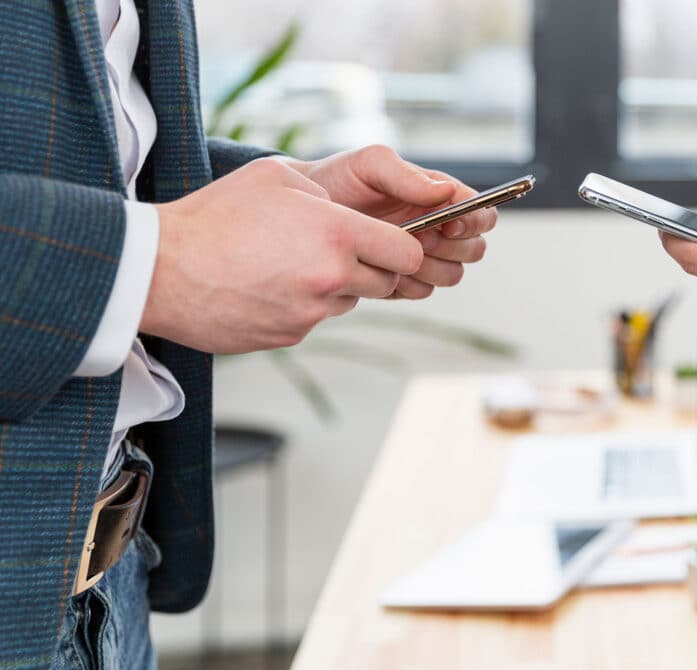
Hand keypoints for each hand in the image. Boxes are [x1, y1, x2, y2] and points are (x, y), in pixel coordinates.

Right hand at [141, 157, 423, 352]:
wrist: (158, 270)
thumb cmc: (213, 217)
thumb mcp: (274, 177)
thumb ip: (325, 192)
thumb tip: (347, 212)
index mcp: (336, 234)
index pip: (409, 254)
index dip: (407, 248)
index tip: (394, 242)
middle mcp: (331, 278)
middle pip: (387, 282)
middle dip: (374, 267)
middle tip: (338, 250)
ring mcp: (311, 313)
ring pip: (349, 301)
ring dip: (335, 286)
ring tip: (289, 263)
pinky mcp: (289, 336)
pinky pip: (313, 319)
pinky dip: (302, 305)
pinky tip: (267, 285)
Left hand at [288, 145, 496, 299]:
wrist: (302, 213)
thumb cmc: (339, 179)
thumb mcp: (369, 164)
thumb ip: (406, 175)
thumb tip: (447, 192)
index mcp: (440, 197)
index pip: (483, 214)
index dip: (474, 222)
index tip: (448, 222)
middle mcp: (440, 228)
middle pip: (475, 250)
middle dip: (452, 247)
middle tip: (416, 237)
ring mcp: (423, 257)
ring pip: (452, 275)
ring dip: (428, 267)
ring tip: (393, 251)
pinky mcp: (403, 281)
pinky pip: (421, 292)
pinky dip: (405, 283)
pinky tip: (379, 267)